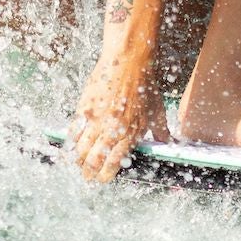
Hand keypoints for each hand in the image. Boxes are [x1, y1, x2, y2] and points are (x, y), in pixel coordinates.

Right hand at [69, 48, 165, 180]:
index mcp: (130, 134)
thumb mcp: (158, 111)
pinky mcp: (85, 108)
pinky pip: (74, 131)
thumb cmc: (145, 85)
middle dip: (88, 172)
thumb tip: (169, 143)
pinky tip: (71, 145)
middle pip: (93, 160)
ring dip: (78, 160)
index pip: (113, 163)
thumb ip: (161, 131)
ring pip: (81, 149)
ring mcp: (96, 120)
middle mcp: (112, 130)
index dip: (105, 175)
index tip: (101, 178)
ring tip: (78, 163)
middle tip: (86, 176)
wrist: (129, 62)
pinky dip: (71, 141)